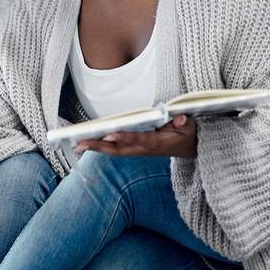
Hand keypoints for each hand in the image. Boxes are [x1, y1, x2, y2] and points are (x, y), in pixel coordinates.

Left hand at [75, 114, 196, 157]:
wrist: (191, 149)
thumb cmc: (188, 135)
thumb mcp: (191, 127)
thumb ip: (185, 123)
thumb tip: (179, 119)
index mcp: (158, 143)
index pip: (139, 140)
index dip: (125, 138)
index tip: (110, 135)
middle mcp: (145, 148)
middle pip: (120, 149)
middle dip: (100, 146)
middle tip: (81, 142)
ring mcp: (139, 150)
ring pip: (115, 150)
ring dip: (97, 148)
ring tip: (78, 144)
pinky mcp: (136, 149)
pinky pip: (117, 149)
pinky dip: (103, 147)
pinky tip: (89, 144)